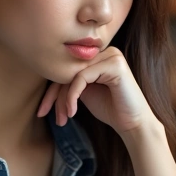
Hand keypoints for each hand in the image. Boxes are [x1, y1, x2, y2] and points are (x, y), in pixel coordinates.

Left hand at [36, 47, 155, 135]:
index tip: (42, 111)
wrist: (133, 124)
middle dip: (54, 95)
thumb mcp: (85, 93)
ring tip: (62, 118)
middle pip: (68, 70)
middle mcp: (104, 51)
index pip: (67, 69)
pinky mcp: (114, 65)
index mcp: (98, 56)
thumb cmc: (111, 109)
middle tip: (44, 114)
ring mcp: (111, 55)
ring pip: (73, 74)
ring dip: (62, 99)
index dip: (51, 90)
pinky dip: (72, 96)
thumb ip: (71, 81)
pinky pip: (82, 77)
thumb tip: (46, 79)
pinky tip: (72, 112)